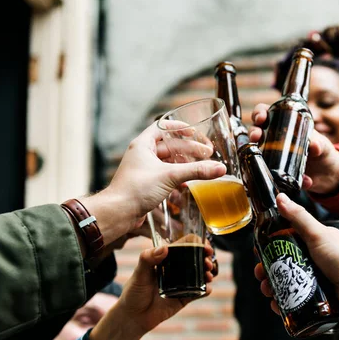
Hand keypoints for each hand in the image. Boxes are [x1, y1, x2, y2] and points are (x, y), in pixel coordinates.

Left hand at [81, 121, 225, 246]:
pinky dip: (177, 178)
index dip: (179, 127)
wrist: (119, 212)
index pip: (162, 127)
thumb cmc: (136, 189)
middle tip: (206, 154)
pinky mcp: (146, 184)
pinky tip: (187, 184)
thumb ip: (196, 171)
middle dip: (189, 149)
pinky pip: (165, 176)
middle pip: (169, 146)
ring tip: (200, 168)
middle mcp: (142, 155)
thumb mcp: (170, 176)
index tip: (194, 132)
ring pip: (168, 162)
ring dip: (184, 164)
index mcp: (143, 145)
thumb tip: (219, 168)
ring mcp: (144, 170)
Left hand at [89, 244, 215, 339]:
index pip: (184, 246)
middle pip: (196, 258)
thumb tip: (165, 248)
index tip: (204, 245)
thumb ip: (148, 259)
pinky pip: (199, 292)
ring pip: (200, 274)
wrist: (133, 317)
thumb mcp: (139, 274)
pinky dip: (206, 290)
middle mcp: (176, 269)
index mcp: (166, 259)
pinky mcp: (184, 298)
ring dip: (208, 272)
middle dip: (206, 257)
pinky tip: (207, 288)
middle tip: (208, 261)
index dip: (196, 243)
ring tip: (208, 274)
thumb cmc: (133, 292)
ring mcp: (182, 284)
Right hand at [250, 104, 338, 193]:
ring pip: (256, 151)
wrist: (328, 174)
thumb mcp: (323, 146)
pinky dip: (277, 177)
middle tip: (257, 136)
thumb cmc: (323, 151)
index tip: (262, 118)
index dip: (260, 113)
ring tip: (260, 154)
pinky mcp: (276, 173)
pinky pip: (270, 174)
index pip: (266, 113)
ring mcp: (273, 156)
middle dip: (253, 131)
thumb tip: (314, 146)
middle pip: (256, 131)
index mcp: (285, 125)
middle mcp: (275, 140)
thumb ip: (320, 145)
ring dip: (254, 152)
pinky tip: (297, 180)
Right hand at [254, 193, 338, 317]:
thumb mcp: (318, 234)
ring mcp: (315, 281)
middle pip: (283, 265)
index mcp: (313, 243)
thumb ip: (298, 217)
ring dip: (272, 287)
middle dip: (268, 270)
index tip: (259, 252)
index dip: (270, 247)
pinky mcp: (316, 299)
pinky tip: (275, 305)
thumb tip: (280, 197)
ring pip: (286, 284)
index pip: (286, 243)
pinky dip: (283, 304)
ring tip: (267, 291)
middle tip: (260, 274)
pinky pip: (295, 301)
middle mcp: (313, 262)